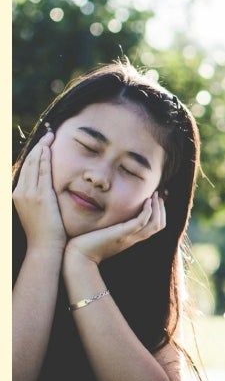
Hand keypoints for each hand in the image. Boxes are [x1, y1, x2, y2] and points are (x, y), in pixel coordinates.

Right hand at [12, 131, 66, 248]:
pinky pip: (41, 172)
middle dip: (39, 146)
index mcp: (18, 194)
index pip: (26, 168)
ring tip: (50, 136)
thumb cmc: (45, 232)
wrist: (44, 247)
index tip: (44, 143)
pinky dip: (44, 159)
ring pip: (34, 164)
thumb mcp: (37, 211)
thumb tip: (46, 190)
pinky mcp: (39, 196)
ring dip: (42, 148)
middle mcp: (20, 191)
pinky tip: (49, 148)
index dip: (35, 154)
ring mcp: (28, 193)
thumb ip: (39, 197)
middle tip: (49, 134)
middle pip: (29, 163)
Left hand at [66, 191, 166, 264]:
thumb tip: (106, 217)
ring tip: (154, 195)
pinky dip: (148, 210)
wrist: (78, 258)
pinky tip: (145, 201)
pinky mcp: (121, 234)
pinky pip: (141, 221)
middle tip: (158, 196)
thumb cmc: (85, 246)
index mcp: (131, 239)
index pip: (154, 228)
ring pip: (155, 223)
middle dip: (162, 209)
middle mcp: (133, 239)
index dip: (159, 214)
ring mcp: (129, 237)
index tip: (154, 201)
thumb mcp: (102, 235)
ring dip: (158, 207)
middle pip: (159, 225)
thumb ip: (109, 228)